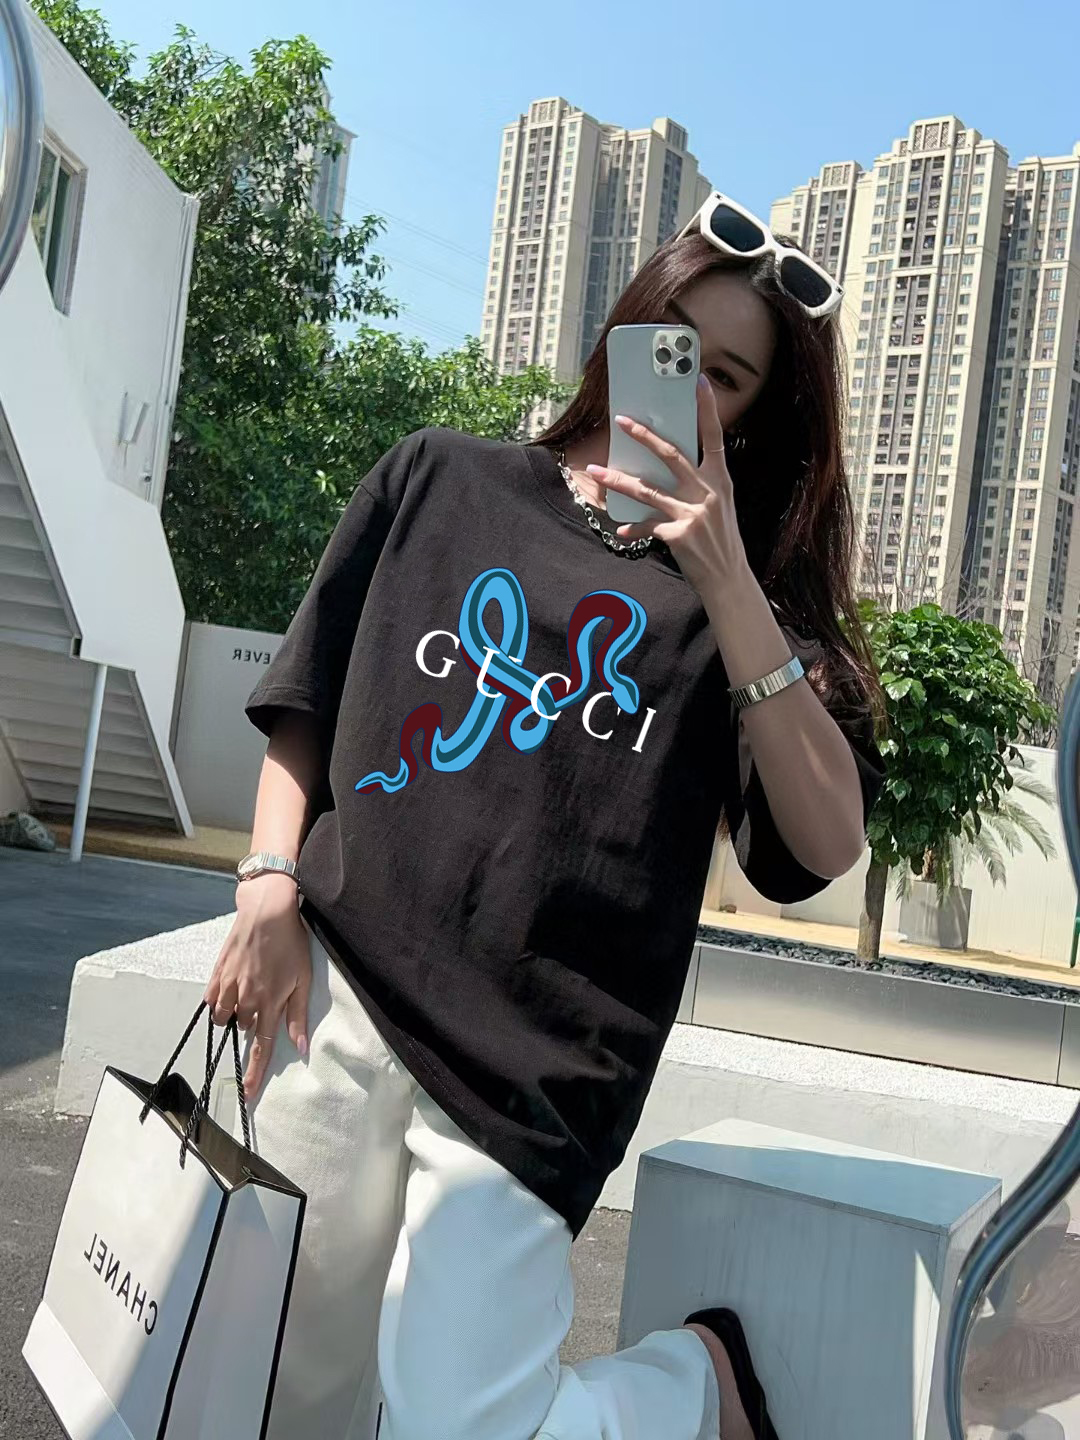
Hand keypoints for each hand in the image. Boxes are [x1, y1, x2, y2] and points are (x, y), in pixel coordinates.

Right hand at [204, 874, 309, 1098]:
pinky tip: (230, 990)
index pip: (262, 1047)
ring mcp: (228, 985)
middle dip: (254, 1023)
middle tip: (266, 999)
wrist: (268, 910)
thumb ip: (298, 1015)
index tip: (248, 1094)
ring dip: (235, 1014)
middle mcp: (246, 998)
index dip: (255, 1073)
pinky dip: (219, 1001)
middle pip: (245, 1029)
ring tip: (249, 994)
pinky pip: (211, 1000)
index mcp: (270, 1002)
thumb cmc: (291, 943)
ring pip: (224, 1017)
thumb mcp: (303, 979)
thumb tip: (300, 1047)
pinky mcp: (217, 973)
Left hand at [585, 374, 750, 598]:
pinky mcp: (678, 535)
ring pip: (647, 490)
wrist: (728, 578)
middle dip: (645, 436)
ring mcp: (692, 513)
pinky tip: (621, 531)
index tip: (700, 383)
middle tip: (623, 421)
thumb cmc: (721, 541)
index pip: (714, 438)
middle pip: (672, 455)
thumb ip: (699, 486)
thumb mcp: (719, 507)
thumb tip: (669, 469)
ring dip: (617, 480)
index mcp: (720, 481)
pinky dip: (632, 528)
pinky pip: (646, 525)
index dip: (708, 410)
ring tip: (596, 471)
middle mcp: (707, 493)